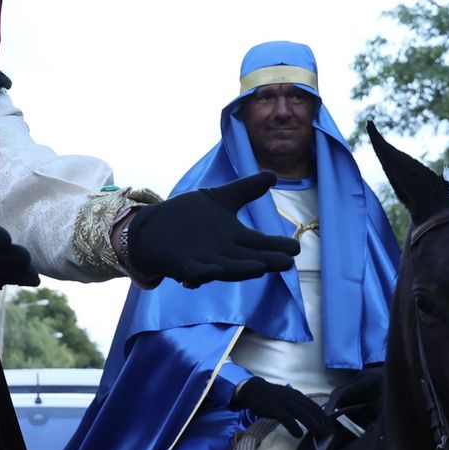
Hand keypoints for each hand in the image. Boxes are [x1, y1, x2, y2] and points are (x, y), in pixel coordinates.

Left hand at [124, 172, 298, 286]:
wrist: (153, 228)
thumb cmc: (189, 218)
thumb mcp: (220, 199)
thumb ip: (246, 190)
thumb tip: (273, 175)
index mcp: (235, 238)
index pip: (260, 243)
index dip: (277, 246)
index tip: (295, 248)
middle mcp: (224, 254)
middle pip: (249, 260)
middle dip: (266, 262)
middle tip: (287, 263)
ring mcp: (204, 262)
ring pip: (226, 269)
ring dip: (241, 270)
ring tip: (259, 268)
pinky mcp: (182, 266)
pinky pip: (194, 273)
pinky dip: (201, 274)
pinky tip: (209, 272)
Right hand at [234, 377, 334, 439]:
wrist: (253, 390)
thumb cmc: (272, 397)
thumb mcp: (287, 398)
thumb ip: (298, 405)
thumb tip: (311, 417)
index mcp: (298, 396)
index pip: (315, 407)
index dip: (323, 417)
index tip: (329, 427)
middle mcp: (294, 398)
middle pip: (312, 410)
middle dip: (321, 422)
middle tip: (327, 433)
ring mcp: (284, 403)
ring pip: (303, 414)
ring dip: (312, 424)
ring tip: (319, 433)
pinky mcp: (275, 409)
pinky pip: (287, 419)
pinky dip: (294, 427)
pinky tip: (298, 434)